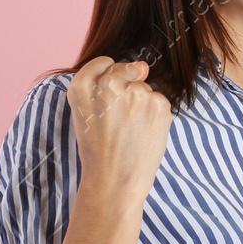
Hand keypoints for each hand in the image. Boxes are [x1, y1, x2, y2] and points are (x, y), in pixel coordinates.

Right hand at [67, 57, 172, 204]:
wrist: (114, 180)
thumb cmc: (99, 150)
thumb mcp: (86, 114)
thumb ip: (102, 84)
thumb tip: (142, 67)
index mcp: (83, 87)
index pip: (102, 63)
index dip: (108, 76)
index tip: (108, 94)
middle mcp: (109, 84)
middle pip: (127, 73)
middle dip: (127, 91)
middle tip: (119, 122)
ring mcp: (136, 93)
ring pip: (145, 89)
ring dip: (142, 105)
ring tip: (130, 131)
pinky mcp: (159, 104)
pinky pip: (159, 101)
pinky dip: (155, 115)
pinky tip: (144, 133)